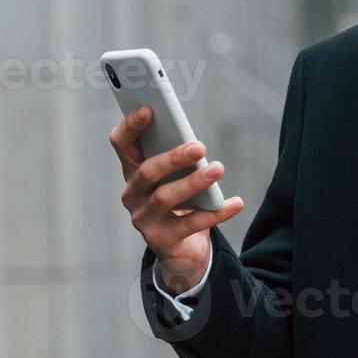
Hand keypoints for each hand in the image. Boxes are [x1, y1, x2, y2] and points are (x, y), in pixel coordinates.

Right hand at [109, 104, 244, 292]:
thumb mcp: (175, 177)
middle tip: (199, 146)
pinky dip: (216, 213)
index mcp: (133, 171)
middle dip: (173, 157)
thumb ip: (177, 158)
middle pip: (146, 171)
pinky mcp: (161, 240)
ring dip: (193, 182)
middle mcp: (132, 195)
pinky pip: (190, 224)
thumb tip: (194, 143)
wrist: (180, 248)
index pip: (121, 144)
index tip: (150, 108)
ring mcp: (144, 219)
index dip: (131, 126)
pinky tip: (235, 203)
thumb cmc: (179, 201)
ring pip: (165, 197)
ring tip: (218, 169)